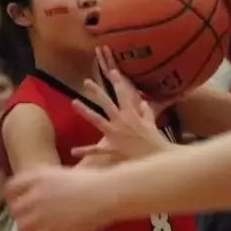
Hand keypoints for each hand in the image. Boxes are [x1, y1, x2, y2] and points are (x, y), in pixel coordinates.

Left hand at [7, 167, 113, 230]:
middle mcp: (34, 194)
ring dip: (29, 229)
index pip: (11, 188)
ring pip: (22, 226)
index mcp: (37, 177)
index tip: (19, 202)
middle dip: (21, 214)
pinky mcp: (51, 230)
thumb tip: (35, 192)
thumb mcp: (61, 173)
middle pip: (14, 209)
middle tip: (31, 219)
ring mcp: (41, 213)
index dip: (13, 197)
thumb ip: (44, 181)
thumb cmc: (91, 180)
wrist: (106, 193)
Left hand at [70, 47, 171, 161]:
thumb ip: (146, 112)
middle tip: (86, 82)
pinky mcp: (112, 149)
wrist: (157, 159)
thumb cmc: (155, 141)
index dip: (118, 82)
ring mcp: (114, 135)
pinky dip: (85, 151)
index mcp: (131, 114)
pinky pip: (97, 150)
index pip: (123, 94)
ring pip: (97, 120)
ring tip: (74, 102)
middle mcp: (120, 121)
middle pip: (106, 103)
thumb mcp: (152, 123)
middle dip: (96, 91)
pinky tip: (73, 151)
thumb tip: (142, 101)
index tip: (112, 71)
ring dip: (85, 111)